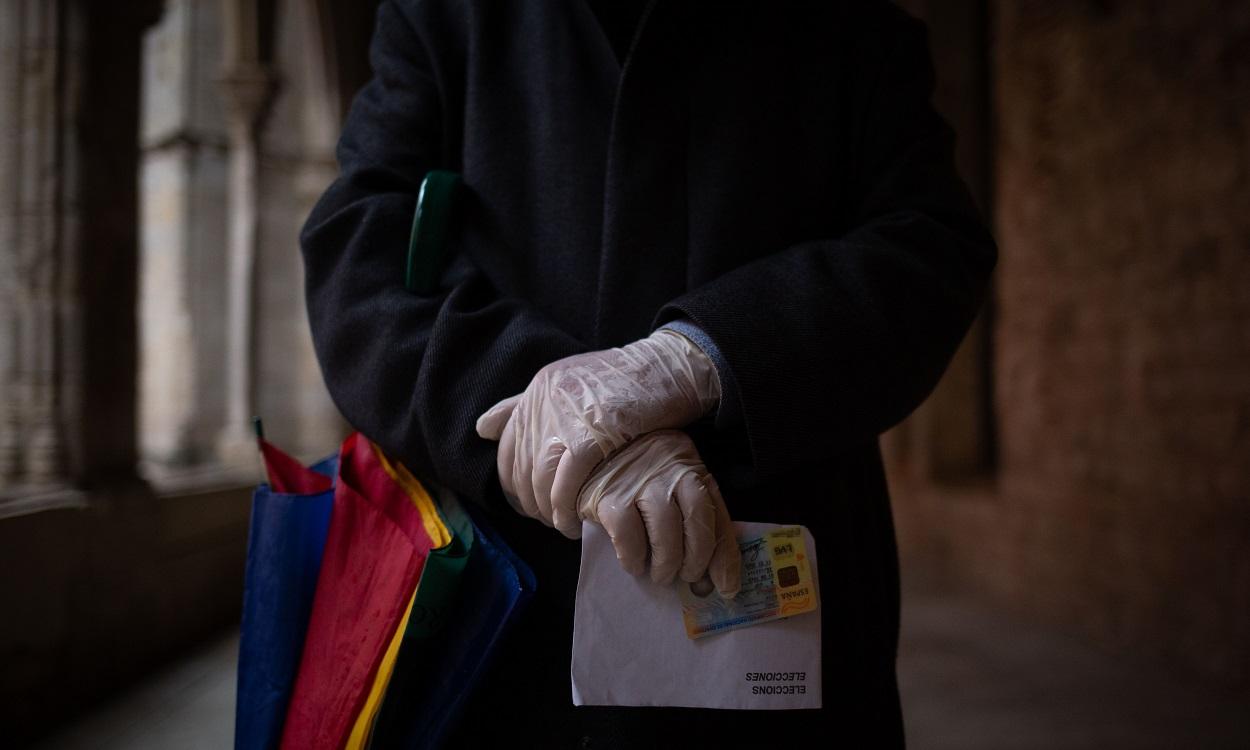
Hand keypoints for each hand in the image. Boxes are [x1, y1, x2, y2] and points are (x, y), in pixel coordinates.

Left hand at [475, 329, 719, 537]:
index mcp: (539, 387)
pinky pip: (567, 484)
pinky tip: (575, 522)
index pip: (507, 446)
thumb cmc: (628, 383)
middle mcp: (545, 399)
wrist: (671, 369)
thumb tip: (483, 428)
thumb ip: (527, 405)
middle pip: (520, 466)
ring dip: (548, 510)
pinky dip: (566, 509)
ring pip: (540, 478)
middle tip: (548, 520)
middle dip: (530, 501)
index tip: (531, 504)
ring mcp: (567, 417)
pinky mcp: (592, 436)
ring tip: (562, 524)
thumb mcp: (572, 383)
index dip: (514, 482)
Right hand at [579, 430, 740, 596]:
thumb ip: (694, 524)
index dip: (724, 556)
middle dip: (696, 558)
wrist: (597, 456)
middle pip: (696, 519)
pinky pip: (627, 533)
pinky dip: (634, 557)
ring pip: (665, 527)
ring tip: (661, 575)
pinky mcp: (608, 496)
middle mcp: (671, 473)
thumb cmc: (641, 482)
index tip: (727, 588)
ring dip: (666, 561)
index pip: (717, 516)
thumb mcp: (675, 492)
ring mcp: (640, 482)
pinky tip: (634, 565)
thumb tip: (710, 580)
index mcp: (693, 473)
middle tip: (687, 577)